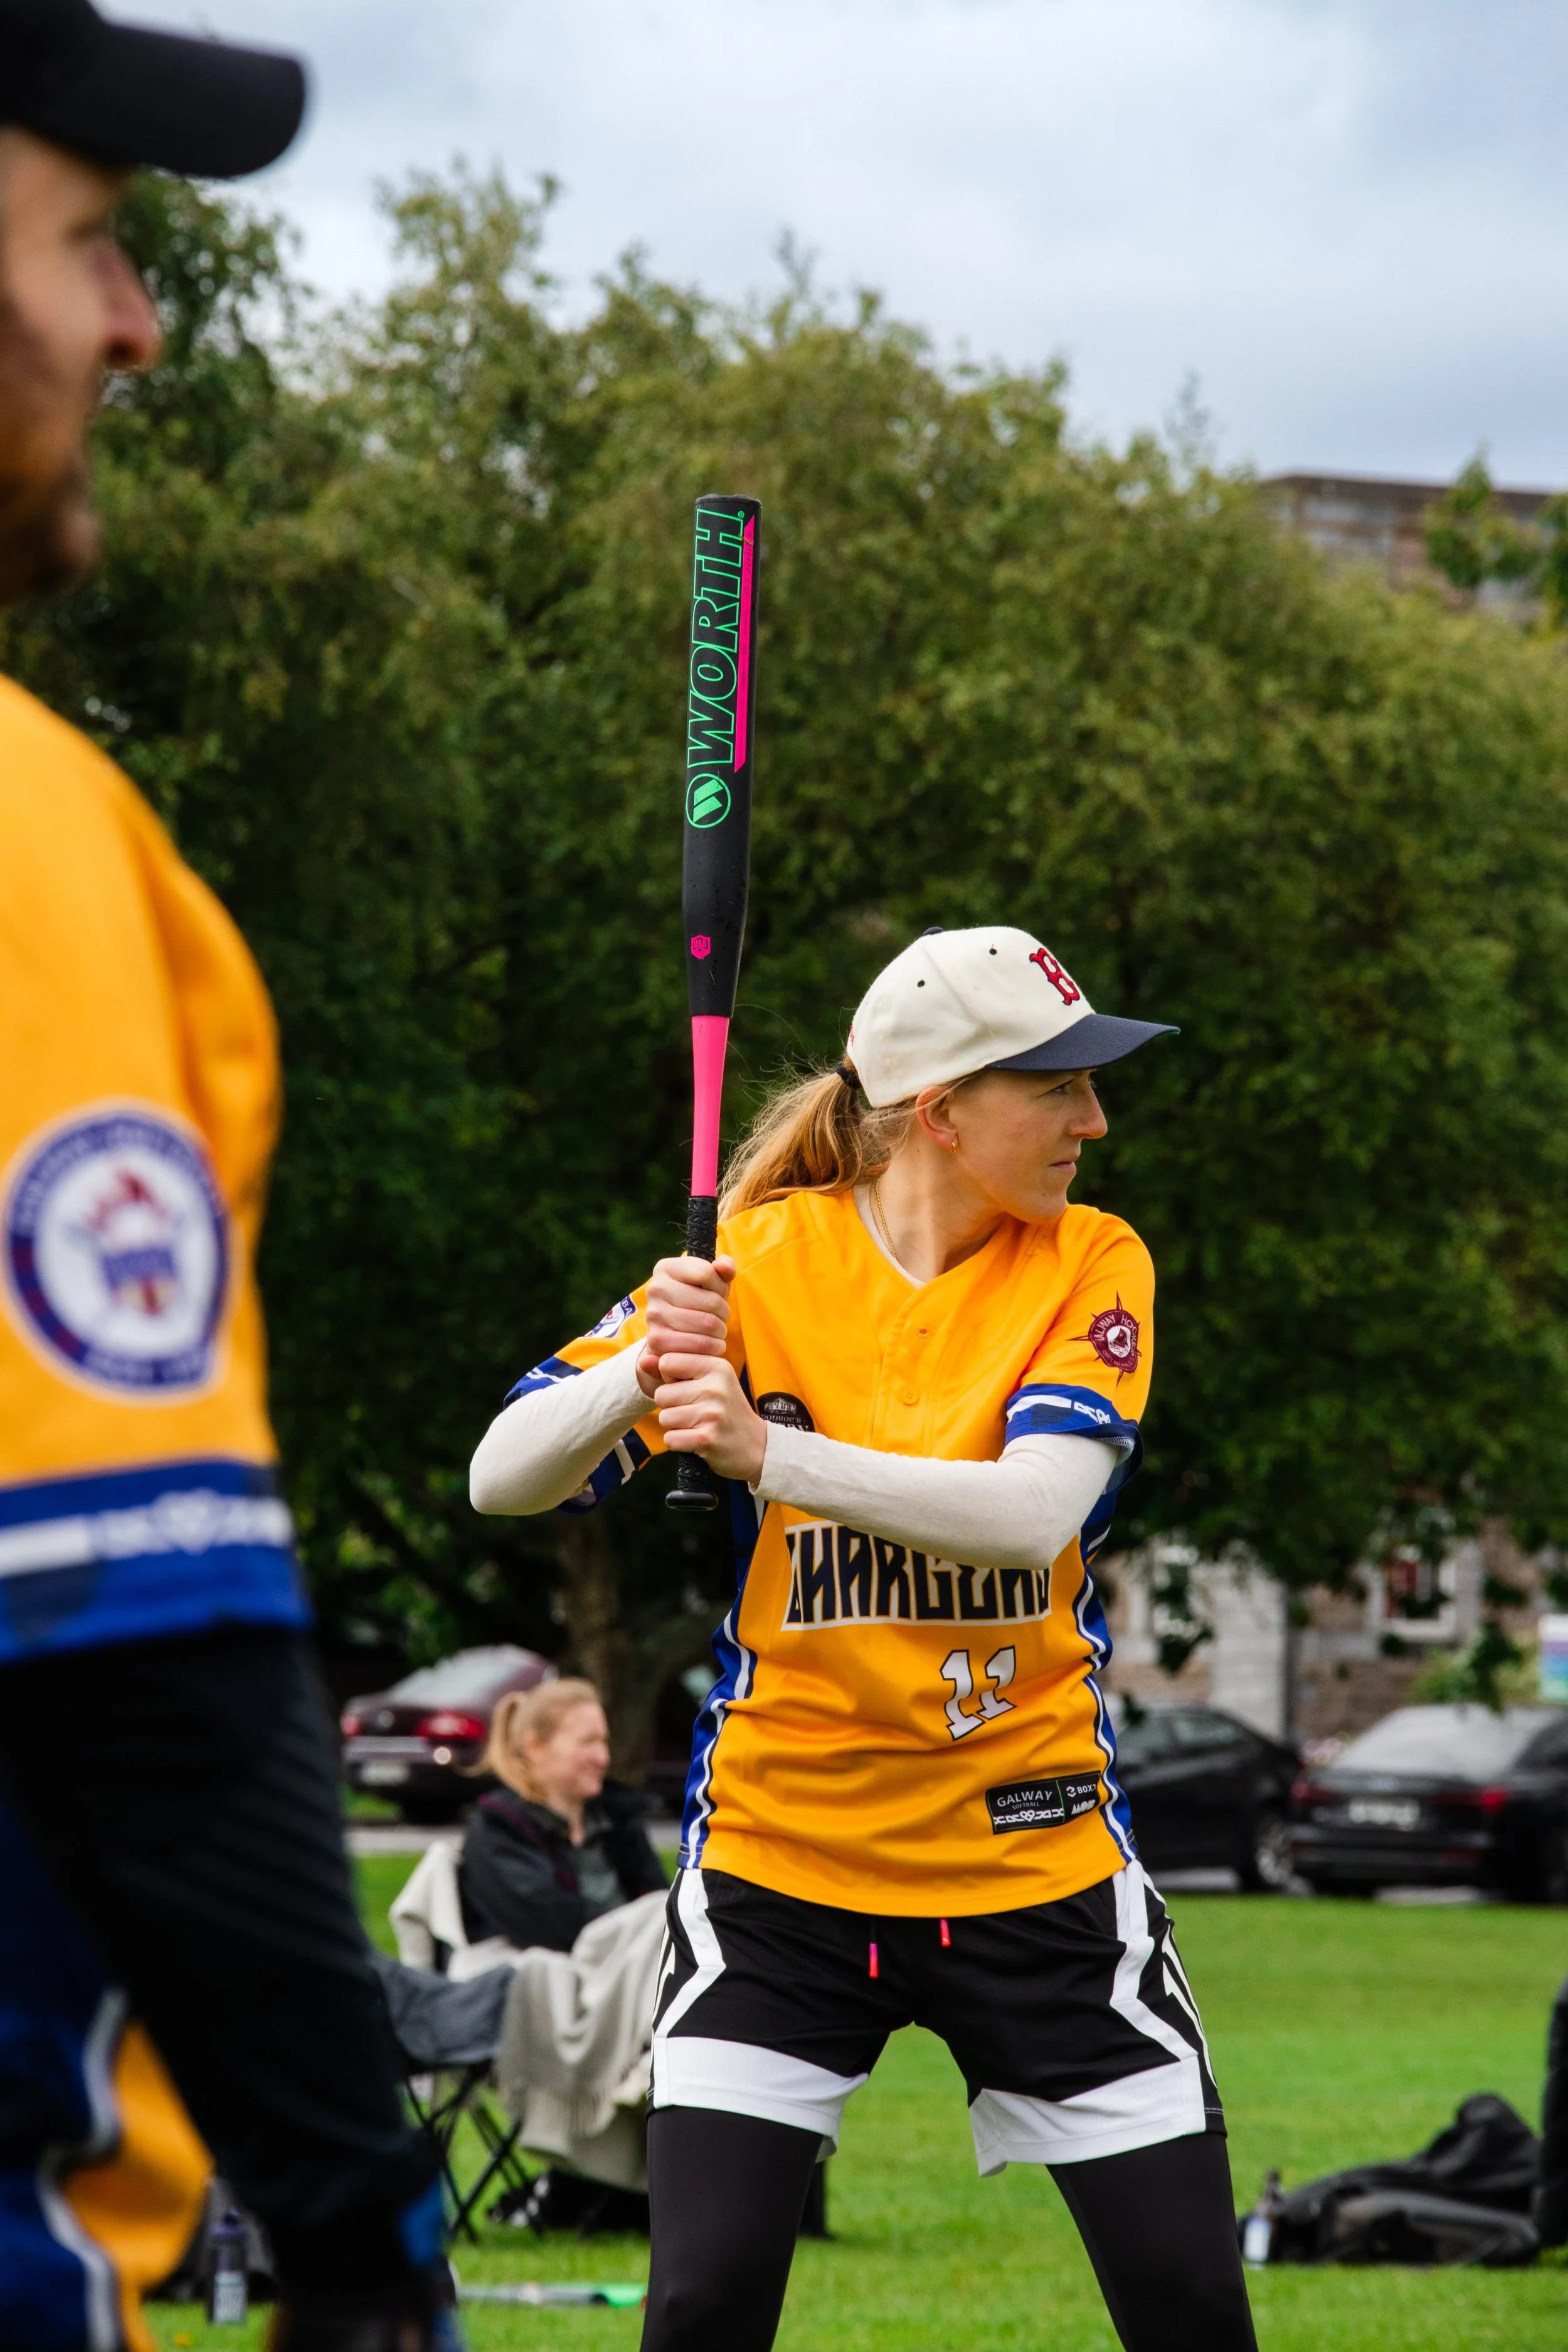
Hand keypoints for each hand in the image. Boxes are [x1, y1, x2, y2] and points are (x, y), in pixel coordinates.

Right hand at [635, 1254, 734, 1399]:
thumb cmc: (698, 1300)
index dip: (721, 1287)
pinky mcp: (656, 1340)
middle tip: (720, 1318)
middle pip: (711, 1302)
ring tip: (717, 1331)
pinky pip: (698, 1345)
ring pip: (708, 1324)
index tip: (718, 1294)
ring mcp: (653, 1315)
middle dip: (724, 1313)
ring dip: (720, 1331)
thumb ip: (723, 1268)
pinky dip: (712, 1347)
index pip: (707, 1273)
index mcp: (666, 1268)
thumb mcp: (711, 1281)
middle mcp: (655, 1289)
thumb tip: (725, 1267)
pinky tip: (711, 1345)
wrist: (672, 1331)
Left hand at [655, 1353, 767, 1484]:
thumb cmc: (726, 1411)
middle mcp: (715, 1386)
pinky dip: (679, 1443)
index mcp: (716, 1366)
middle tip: (696, 1412)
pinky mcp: (707, 1439)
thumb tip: (643, 1361)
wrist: (757, 1447)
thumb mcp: (707, 1382)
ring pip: (664, 1418)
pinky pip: (670, 1439)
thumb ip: (675, 1369)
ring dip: (676, 1427)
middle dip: (672, 1407)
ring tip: (698, 1426)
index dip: (670, 1379)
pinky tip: (697, 1440)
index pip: (667, 1362)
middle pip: (662, 1394)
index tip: (690, 1388)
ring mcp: (712, 1413)